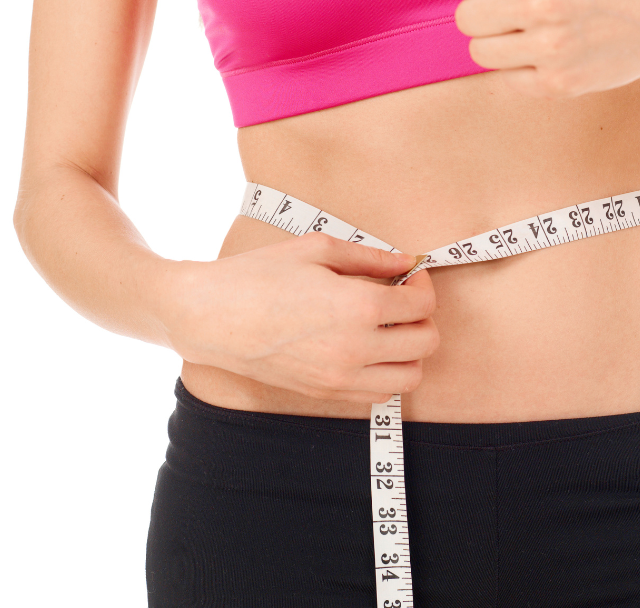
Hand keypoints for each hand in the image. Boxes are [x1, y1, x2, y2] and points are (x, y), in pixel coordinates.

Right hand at [169, 232, 438, 403]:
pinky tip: (367, 348)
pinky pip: (378, 393)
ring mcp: (340, 378)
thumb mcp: (317, 249)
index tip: (410, 274)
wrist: (210, 316)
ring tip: (388, 326)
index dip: (423, 284)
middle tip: (401, 298)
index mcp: (359, 307)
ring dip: (410, 349)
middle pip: (426, 342)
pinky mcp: (325, 393)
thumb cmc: (259, 275)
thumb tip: (406, 261)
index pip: (422, 304)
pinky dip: (386, 372)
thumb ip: (370, 257)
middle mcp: (356, 349)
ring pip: (410, 376)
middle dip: (423, 316)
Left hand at [451, 0, 639, 97]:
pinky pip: (505, 81)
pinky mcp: (558, 83)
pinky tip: (546, 57)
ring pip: (480, 53)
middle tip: (516, 13)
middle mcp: (540, 3)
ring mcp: (551, 46)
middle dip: (486, 16)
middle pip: (465, 20)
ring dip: (500, 46)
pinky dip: (520, 73)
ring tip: (529, 35)